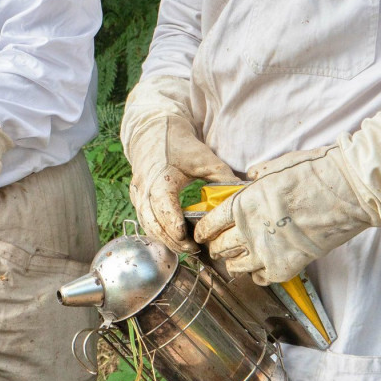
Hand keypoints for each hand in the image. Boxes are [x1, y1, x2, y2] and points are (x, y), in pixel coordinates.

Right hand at [122, 77, 235, 252]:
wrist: (152, 130)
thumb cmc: (178, 144)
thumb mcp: (204, 158)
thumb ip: (223, 177)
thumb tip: (244, 195)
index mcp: (160, 178)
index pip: (163, 208)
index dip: (174, 227)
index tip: (189, 239)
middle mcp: (144, 188)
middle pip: (153, 223)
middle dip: (172, 240)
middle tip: (194, 249)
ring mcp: (137, 194)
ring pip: (147, 225)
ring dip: (164, 238)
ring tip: (186, 246)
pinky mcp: (136, 197)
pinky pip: (144, 220)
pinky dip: (157, 231)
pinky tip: (173, 237)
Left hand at [194, 146, 372, 284]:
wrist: (350, 190)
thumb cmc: (315, 172)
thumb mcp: (276, 167)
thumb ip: (257, 178)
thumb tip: (250, 179)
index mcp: (242, 203)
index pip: (209, 224)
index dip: (203, 231)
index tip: (203, 234)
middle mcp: (249, 229)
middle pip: (220, 248)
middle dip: (218, 247)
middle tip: (221, 246)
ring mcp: (267, 252)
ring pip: (236, 267)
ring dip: (235, 263)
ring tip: (239, 259)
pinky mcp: (287, 267)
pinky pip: (261, 279)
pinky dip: (259, 276)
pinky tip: (261, 269)